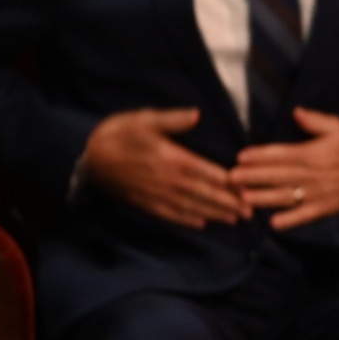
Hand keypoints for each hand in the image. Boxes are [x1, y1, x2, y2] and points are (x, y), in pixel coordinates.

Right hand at [82, 108, 248, 227]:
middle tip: (251, 212)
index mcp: (172, 158)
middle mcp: (167, 180)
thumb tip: (197, 115)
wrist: (87, 156)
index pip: (207, 173)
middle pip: (204, 194)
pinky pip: (169, 214)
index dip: (229, 183)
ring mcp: (156, 194)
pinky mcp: (144, 203)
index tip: (248, 190)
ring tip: (234, 219)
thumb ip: (173, 119)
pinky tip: (201, 224)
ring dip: (213, 214)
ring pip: (190, 207)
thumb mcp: (144, 118)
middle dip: (228, 203)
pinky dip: (186, 220)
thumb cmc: (119, 132)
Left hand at [229, 107, 338, 230]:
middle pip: (278, 176)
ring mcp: (319, 193)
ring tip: (245, 198)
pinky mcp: (327, 207)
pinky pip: (306, 215)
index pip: (281, 154)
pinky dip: (291, 220)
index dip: (259, 156)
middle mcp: (313, 174)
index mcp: (313, 153)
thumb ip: (315, 121)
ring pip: (287, 196)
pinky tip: (275, 223)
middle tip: (231, 179)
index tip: (241, 156)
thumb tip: (296, 113)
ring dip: (264, 198)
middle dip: (253, 177)